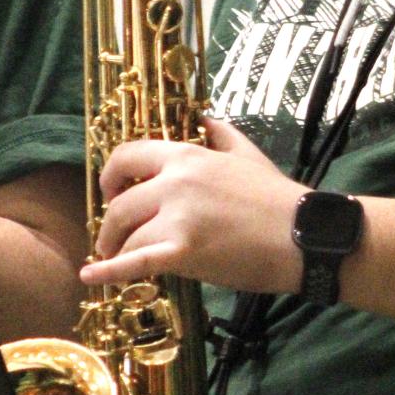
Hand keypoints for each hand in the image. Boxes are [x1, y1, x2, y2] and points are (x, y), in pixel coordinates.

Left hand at [80, 118, 306, 295]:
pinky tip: (91, 277)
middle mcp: (175, 182)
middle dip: (111, 224)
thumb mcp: (248, 154)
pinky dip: (109, 272)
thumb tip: (205, 117)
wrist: (303, 236)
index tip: (111, 192)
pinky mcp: (183, 252)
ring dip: (117, 250)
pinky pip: (136, 262)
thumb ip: (221, 133)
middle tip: (114, 237)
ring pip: (128, 235)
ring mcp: (177, 218)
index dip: (111, 175)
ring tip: (117, 260)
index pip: (129, 156)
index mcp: (187, 156)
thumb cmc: (278, 198)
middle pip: (121, 203)